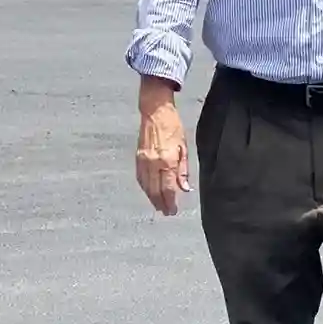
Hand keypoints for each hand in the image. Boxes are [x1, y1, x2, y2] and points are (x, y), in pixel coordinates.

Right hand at [135, 88, 189, 215]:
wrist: (154, 111)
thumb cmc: (173, 126)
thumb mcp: (184, 147)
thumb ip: (183, 170)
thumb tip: (184, 189)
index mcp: (167, 161)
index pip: (168, 189)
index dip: (170, 202)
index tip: (173, 211)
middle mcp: (153, 163)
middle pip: (155, 191)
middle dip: (161, 204)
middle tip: (166, 212)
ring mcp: (143, 161)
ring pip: (146, 187)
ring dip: (152, 198)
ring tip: (159, 206)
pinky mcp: (137, 158)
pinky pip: (140, 178)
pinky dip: (145, 188)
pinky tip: (149, 193)